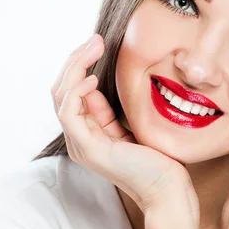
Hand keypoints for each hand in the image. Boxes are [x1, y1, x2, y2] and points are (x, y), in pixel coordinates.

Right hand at [52, 34, 196, 215]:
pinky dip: (76, 89)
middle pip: (60, 90)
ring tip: (94, 47)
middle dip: (75, 59)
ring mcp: (80, 144)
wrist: (168, 189)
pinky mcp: (87, 148)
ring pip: (60, 96)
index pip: (71, 91)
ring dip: (75, 66)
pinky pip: (68, 111)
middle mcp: (79, 138)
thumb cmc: (157, 159)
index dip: (81, 64)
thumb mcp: (130, 125)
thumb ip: (110, 109)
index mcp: (88, 132)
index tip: (98, 43)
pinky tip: (93, 77)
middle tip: (95, 39)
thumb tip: (96, 81)